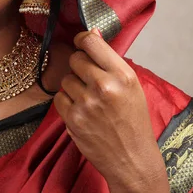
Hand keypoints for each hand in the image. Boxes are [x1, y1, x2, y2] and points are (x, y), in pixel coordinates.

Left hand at [53, 28, 165, 192]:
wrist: (132, 158)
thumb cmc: (133, 121)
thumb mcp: (132, 87)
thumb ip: (109, 61)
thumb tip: (92, 33)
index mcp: (122, 75)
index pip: (91, 42)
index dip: (82, 39)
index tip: (81, 42)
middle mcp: (104, 86)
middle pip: (75, 59)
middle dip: (80, 67)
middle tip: (90, 80)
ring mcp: (86, 103)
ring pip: (66, 79)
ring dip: (74, 87)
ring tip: (90, 101)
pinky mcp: (72, 118)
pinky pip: (59, 98)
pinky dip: (67, 103)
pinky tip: (82, 112)